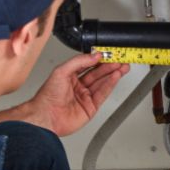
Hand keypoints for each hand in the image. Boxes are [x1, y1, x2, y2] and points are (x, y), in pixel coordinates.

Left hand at [0, 53, 128, 136]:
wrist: (46, 116)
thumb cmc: (47, 96)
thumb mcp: (62, 71)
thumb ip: (79, 61)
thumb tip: (94, 56)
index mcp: (70, 76)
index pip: (88, 65)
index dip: (99, 59)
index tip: (108, 53)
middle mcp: (78, 86)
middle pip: (98, 73)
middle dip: (110, 66)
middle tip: (120, 59)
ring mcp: (85, 97)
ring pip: (103, 83)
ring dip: (113, 74)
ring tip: (122, 66)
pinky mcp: (91, 107)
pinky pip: (103, 93)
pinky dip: (111, 84)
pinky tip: (116, 76)